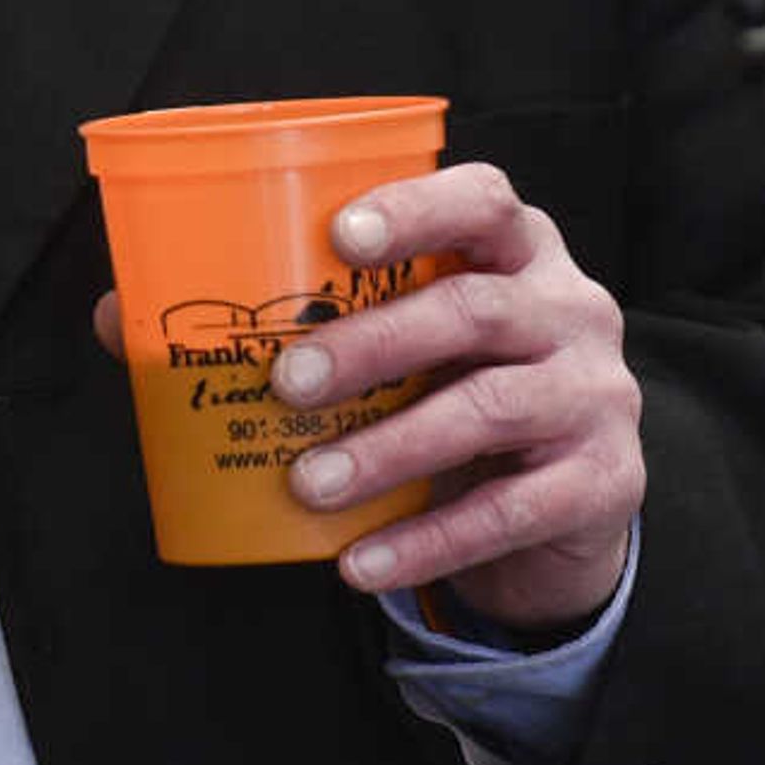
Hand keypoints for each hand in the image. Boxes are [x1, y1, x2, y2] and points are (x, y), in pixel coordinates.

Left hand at [261, 162, 644, 629]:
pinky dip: (427, 541)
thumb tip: (158, 327)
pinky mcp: (606, 480)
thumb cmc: (464, 387)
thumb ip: (340, 319)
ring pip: (489, 411)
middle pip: (475, 310)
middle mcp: (573, 309)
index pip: (484, 201)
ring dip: (388, 449)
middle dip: (375, 343)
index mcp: (522, 251)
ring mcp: (598, 394)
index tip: (340, 236)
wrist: (567, 503)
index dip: (416, 210)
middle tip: (289, 380)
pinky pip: (510, 511)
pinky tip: (361, 562)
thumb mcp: (422, 340)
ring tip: (308, 483)